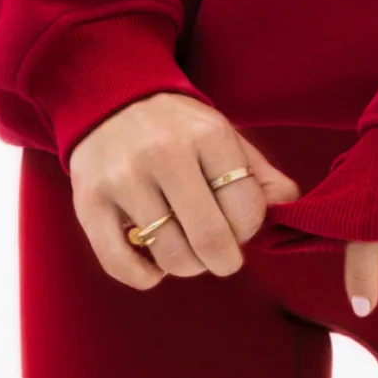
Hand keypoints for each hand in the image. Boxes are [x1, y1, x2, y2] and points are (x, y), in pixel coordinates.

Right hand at [66, 92, 302, 288]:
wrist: (110, 99)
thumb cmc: (178, 129)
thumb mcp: (225, 137)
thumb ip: (261, 175)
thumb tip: (288, 208)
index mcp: (208, 135)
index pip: (247, 209)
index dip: (248, 230)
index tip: (237, 224)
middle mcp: (164, 153)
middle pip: (210, 240)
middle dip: (224, 261)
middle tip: (219, 255)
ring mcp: (123, 178)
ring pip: (170, 256)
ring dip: (186, 266)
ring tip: (185, 248)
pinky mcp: (89, 202)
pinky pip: (121, 265)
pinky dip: (146, 278)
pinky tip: (153, 261)